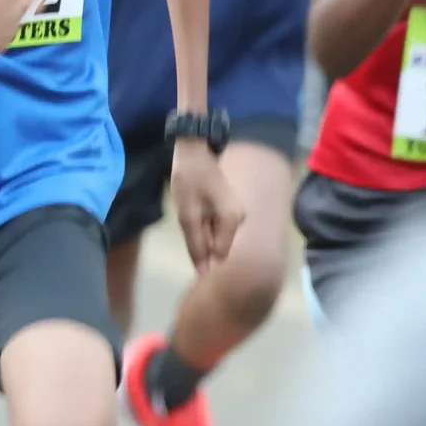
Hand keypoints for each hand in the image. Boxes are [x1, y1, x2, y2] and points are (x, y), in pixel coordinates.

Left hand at [167, 138, 243, 268]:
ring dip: (199, 232)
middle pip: (218, 247)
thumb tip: (203, 274)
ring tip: (189, 212)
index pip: (219, 256)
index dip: (202, 257)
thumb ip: (196, 246)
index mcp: (232, 221)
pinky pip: (215, 227)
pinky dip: (202, 224)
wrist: (194, 151)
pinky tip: (193, 210)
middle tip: (186, 220)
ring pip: (215, 237)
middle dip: (200, 242)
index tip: (188, 243)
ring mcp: (235, 214)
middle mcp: (239, 220)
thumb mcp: (187, 215)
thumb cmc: (189, 181)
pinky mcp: (229, 210)